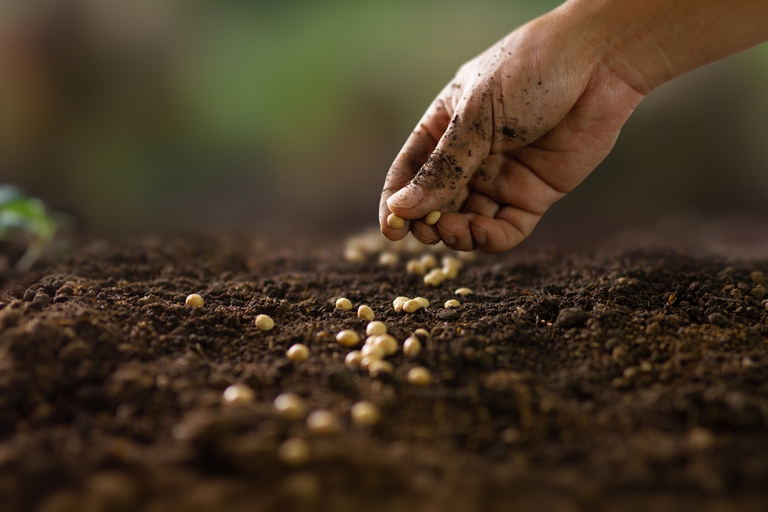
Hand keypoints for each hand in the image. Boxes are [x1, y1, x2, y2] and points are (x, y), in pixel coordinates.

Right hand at [379, 8, 644, 251]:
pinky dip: (490, 238)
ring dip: (456, 234)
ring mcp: (500, 177)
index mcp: (444, 128)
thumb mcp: (476, 117)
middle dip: (426, 223)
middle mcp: (469, 157)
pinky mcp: (533, 194)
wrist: (598, 65)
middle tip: (427, 232)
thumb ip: (443, 167)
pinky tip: (482, 232)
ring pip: (467, 220)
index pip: (409, 172)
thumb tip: (402, 209)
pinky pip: (505, 228)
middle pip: (435, 203)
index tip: (391, 230)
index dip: (396, 202)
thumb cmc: (529, 73)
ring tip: (457, 230)